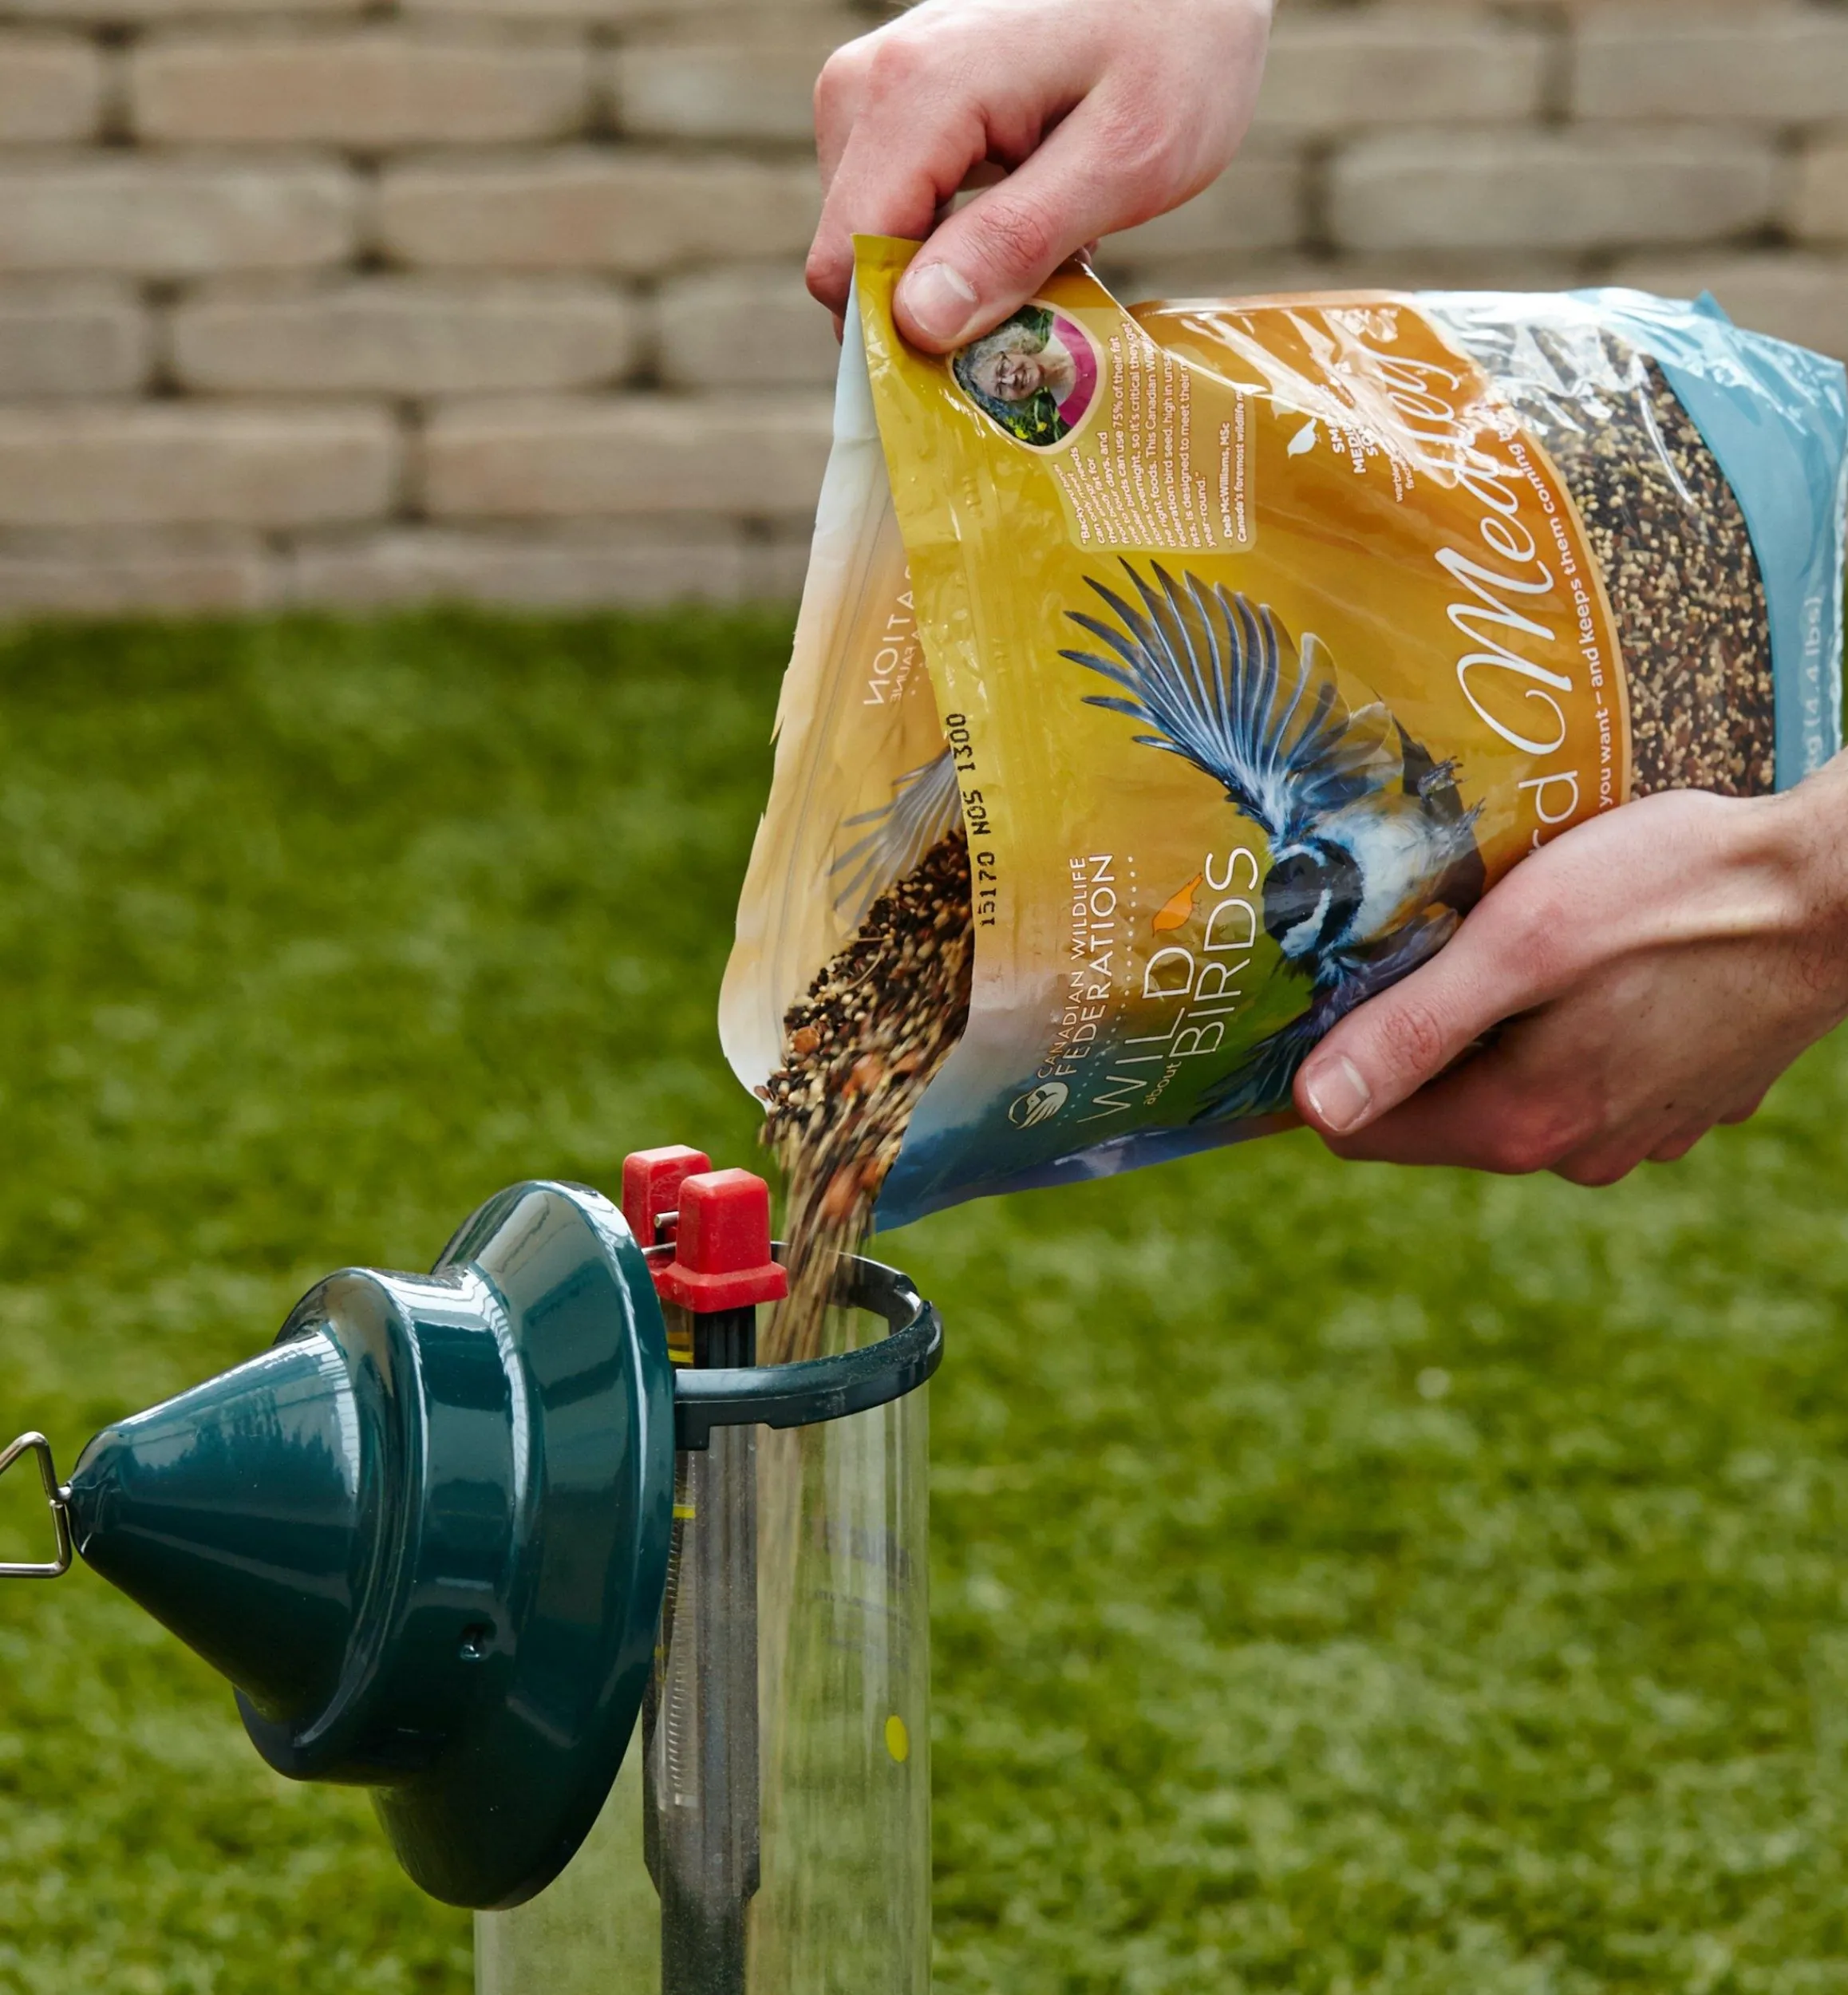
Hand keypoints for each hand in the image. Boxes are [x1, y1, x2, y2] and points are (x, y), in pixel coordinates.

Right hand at [806, 0, 1272, 351]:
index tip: (982, 364)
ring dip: (952, 274)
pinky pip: (895, 208)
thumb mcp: (1122, 160)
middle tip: (1039, 295)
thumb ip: (1016, 243)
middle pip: (851, 260)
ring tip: (1047, 238)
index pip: (846, 265)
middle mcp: (866, 85)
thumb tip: (917, 326)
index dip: (901, 338)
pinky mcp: (891, 104)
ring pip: (871, 244)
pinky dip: (955, 239)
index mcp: (912, 95)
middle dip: (934, 306)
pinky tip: (1028, 211)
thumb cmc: (1178, 44)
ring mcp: (872, 89)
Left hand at [1292, 765, 1847, 1184]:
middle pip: (1439, 1106)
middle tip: (1425, 941)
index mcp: (1521, 1124)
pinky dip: (1570, 1019)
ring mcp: (1642, 1129)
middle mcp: (1579, 1151)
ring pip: (1517, 1082)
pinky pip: (1589, 1066)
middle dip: (1416, 1036)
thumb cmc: (1672, 895)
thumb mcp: (1517, 944)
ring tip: (1512, 939)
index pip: (1362, 1130)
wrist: (1837, 888)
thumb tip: (1310, 1108)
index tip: (1321, 994)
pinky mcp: (1687, 1095)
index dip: (1325, 1064)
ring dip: (1498, 1023)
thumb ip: (1409, 1031)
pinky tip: (1595, 956)